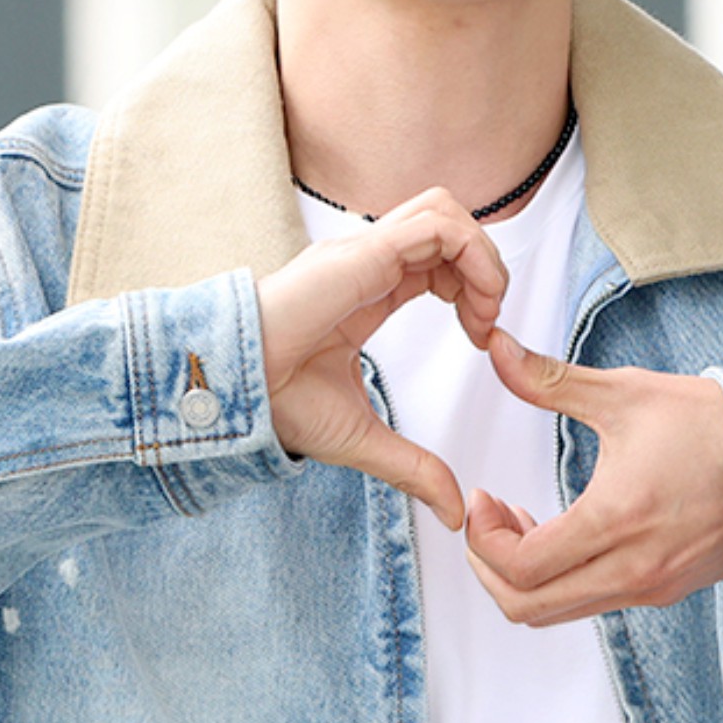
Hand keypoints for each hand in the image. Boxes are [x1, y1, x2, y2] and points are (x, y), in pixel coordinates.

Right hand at [256, 188, 506, 527]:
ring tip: (483, 309)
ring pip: (443, 210)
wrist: (234, 391)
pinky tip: (472, 305)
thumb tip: (451, 512)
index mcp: (368, 287)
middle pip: (445, 222)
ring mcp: (363, 251)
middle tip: (488, 320)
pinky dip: (470, 254)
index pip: (435, 256)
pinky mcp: (361, 254)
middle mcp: (368, 260)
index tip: (481, 335)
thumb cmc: (277, 402)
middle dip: (484, 264)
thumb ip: (413, 468)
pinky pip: (434, 225)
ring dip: (480, 254)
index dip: (472, 285)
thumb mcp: (363, 437)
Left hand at [465, 329, 722, 622]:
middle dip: (490, 567)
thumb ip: (549, 378)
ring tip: (523, 523)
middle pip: (528, 607)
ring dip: (525, 577)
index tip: (482, 498)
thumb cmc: (711, 423)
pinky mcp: (668, 590)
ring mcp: (652, 586)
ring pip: (559, 613)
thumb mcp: (624, 393)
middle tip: (488, 519)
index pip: (520, 567)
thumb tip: (496, 348)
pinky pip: (594, 603)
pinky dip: (561, 580)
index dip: (482, 538)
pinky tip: (565, 534)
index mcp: (616, 521)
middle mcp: (634, 568)